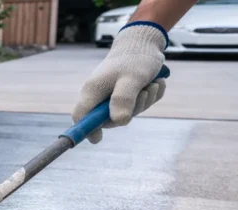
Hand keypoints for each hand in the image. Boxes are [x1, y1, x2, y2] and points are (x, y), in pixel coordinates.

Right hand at [72, 22, 168, 143]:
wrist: (144, 41)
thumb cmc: (135, 58)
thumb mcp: (131, 79)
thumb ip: (123, 100)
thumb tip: (118, 121)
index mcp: (93, 91)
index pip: (81, 116)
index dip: (86, 129)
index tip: (98, 139)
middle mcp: (100, 95)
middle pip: (109, 119)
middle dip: (131, 111)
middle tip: (143, 93)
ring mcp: (112, 96)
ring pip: (127, 113)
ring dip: (144, 101)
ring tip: (151, 84)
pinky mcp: (126, 94)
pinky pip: (138, 105)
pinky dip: (150, 96)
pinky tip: (156, 83)